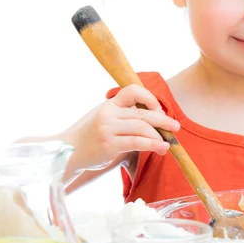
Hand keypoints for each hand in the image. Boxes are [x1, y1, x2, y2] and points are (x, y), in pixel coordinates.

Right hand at [63, 84, 179, 172]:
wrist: (67, 152)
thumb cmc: (90, 137)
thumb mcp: (105, 118)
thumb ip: (124, 115)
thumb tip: (156, 119)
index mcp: (109, 104)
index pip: (133, 90)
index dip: (149, 98)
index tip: (158, 109)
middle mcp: (109, 113)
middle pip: (143, 112)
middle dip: (164, 119)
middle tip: (176, 126)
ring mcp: (108, 128)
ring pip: (142, 127)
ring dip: (160, 135)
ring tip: (168, 143)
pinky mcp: (109, 144)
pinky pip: (137, 142)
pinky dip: (153, 145)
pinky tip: (161, 148)